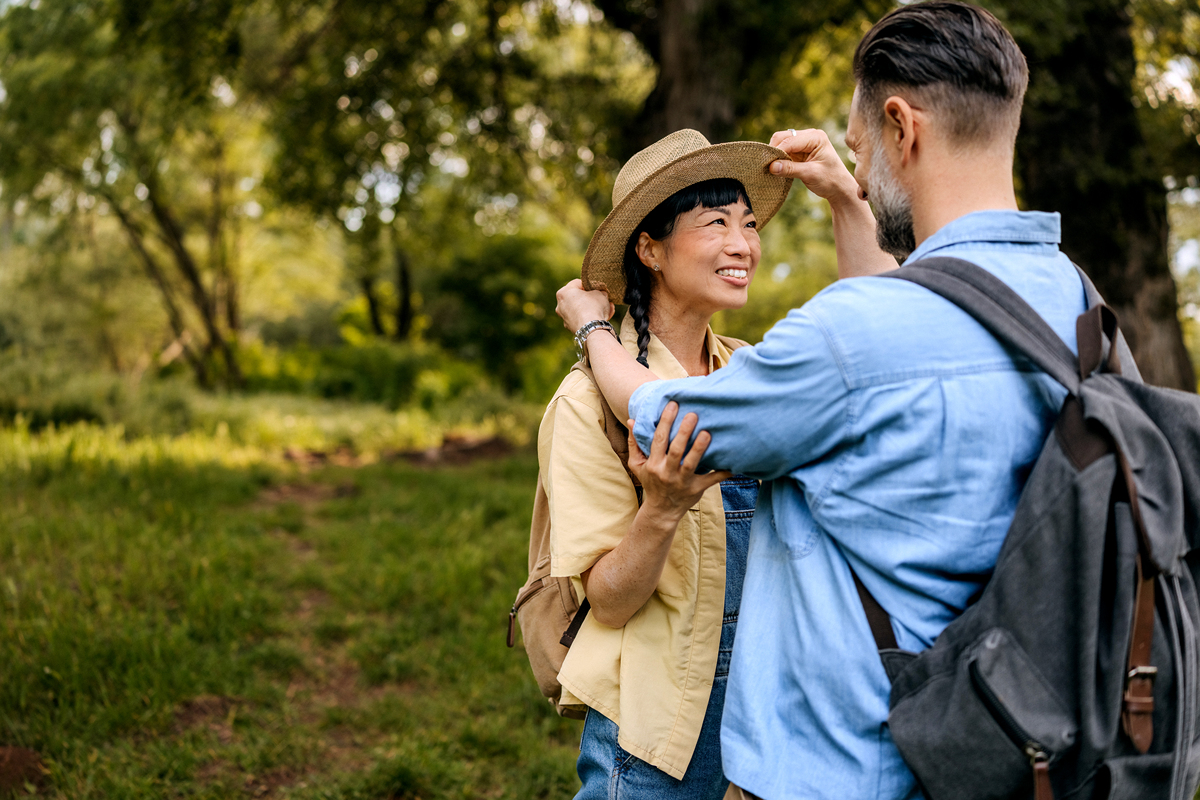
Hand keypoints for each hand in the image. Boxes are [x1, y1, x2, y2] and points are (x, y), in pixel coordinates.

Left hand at [556, 278, 614, 333]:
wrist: (592, 329)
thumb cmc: (594, 307)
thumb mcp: (600, 293)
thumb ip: (599, 292)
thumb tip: (602, 294)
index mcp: (563, 292)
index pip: (578, 283)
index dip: (590, 285)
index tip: (598, 289)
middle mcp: (560, 305)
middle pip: (579, 298)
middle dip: (592, 298)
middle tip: (603, 299)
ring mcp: (565, 318)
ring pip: (581, 310)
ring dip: (594, 309)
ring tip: (608, 308)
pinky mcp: (571, 328)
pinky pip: (583, 319)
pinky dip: (591, 318)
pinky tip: (604, 318)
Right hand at [627, 403, 731, 521]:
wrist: (661, 510)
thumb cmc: (651, 481)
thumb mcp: (637, 464)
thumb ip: (634, 443)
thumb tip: (632, 420)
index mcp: (654, 464)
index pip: (658, 440)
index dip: (665, 422)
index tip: (673, 405)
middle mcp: (667, 472)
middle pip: (675, 450)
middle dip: (684, 432)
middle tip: (693, 415)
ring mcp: (682, 482)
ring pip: (691, 464)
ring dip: (699, 448)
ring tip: (707, 433)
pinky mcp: (696, 490)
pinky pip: (711, 481)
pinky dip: (722, 473)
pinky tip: (733, 463)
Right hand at [768, 128, 860, 207]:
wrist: (838, 187)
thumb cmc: (830, 180)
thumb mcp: (810, 174)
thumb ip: (791, 169)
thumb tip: (771, 166)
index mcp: (815, 137)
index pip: (790, 140)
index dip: (777, 151)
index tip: (768, 166)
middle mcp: (809, 135)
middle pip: (783, 137)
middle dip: (774, 150)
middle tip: (767, 166)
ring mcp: (804, 142)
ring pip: (781, 143)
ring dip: (775, 154)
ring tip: (771, 168)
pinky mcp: (799, 150)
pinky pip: (783, 150)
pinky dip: (778, 158)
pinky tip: (776, 167)